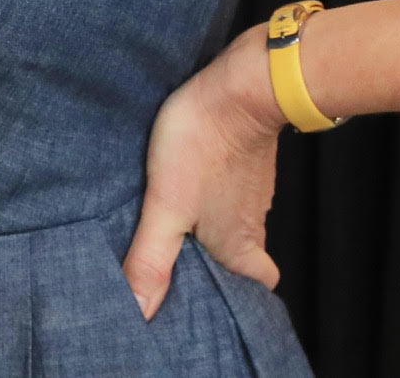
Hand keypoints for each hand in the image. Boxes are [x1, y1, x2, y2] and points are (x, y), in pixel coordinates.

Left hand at [123, 24, 284, 318]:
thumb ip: (151, 258)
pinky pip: (232, 188)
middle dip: (219, 265)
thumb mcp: (166, 205)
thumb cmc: (202, 146)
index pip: (260, 285)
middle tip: (183, 267)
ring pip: (236, 221)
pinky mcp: (246, 158)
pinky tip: (188, 183)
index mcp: (239, 244)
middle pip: (244, 256)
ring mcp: (253, 187)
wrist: (242, 85)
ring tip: (174, 227)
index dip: (245, 298)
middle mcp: (253, 220)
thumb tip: (139, 314)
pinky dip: (214, 193)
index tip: (218, 302)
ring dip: (211, 227)